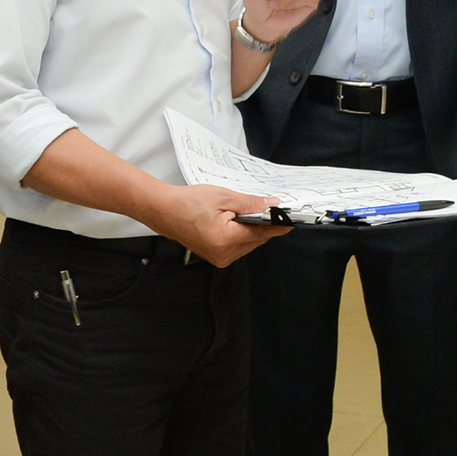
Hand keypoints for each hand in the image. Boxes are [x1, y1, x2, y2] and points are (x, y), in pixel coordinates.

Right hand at [144, 184, 289, 266]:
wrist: (164, 211)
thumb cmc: (189, 202)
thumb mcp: (224, 197)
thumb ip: (251, 204)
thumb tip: (272, 205)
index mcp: (226, 240)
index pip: (262, 233)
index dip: (278, 224)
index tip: (292, 219)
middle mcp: (224, 254)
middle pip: (257, 240)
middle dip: (264, 224)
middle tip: (269, 207)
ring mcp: (219, 258)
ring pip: (249, 244)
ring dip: (252, 229)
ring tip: (244, 212)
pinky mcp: (216, 257)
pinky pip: (238, 246)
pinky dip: (242, 234)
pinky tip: (236, 221)